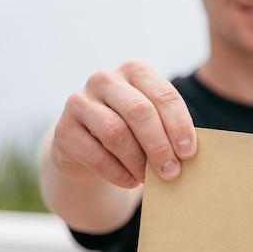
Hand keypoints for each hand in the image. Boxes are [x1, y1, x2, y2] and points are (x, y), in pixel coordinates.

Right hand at [51, 59, 195, 187]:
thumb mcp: (153, 123)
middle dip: (159, 145)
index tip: (189, 153)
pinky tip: (131, 181)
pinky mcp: (63, 130)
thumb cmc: (133, 132)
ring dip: (138, 162)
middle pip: (139, 111)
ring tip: (150, 178)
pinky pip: (96, 155)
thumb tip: (188, 154)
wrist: (88, 146)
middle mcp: (105, 79)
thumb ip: (169, 130)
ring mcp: (79, 102)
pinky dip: (119, 173)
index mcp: (135, 71)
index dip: (179, 125)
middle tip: (172, 172)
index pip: (163, 95)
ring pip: (116, 133)